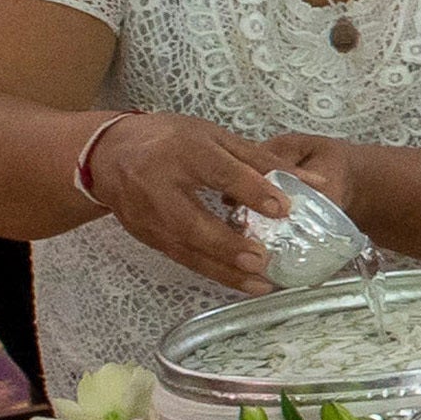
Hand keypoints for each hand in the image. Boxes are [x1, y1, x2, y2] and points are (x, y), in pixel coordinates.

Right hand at [88, 110, 295, 293]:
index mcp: (183, 152)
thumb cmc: (170, 140)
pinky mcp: (145, 236)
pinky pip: (180, 257)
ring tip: (260, 283)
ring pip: (185, 248)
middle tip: (263, 261)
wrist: (107, 155)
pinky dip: (210, 271)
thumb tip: (313, 181)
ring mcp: (147, 216)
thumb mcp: (214, 136)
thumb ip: (262, 160)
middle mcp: (159, 186)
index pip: (220, 173)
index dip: (252, 191)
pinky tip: (238, 280)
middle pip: (193, 221)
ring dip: (223, 270)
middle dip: (228, 245)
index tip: (284, 208)